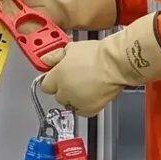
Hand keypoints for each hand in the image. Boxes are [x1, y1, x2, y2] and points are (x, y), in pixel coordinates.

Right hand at [0, 0, 118, 31]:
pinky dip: (16, 34)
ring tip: (15, 15)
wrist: (60, 5)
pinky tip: (19, 27)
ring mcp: (14, 27)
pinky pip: (14, 38)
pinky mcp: (22, 38)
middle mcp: (7, 15)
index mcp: (4, 1)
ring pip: (2, 27)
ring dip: (7, 22)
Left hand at [36, 14, 160, 114]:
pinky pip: (82, 110)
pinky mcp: (88, 111)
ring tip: (86, 84)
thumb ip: (54, 56)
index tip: (58, 76)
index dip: (52, 80)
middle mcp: (63, 93)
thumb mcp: (71, 48)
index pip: (45, 85)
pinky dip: (85, 104)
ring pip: (69, 104)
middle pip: (57, 95)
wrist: (116, 65)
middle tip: (76, 77)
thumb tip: (45, 60)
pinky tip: (92, 91)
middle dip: (64, 88)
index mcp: (56, 78)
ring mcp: (75, 103)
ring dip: (74, 97)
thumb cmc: (97, 55)